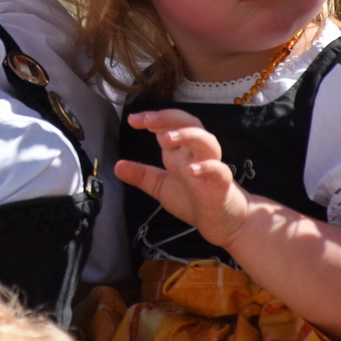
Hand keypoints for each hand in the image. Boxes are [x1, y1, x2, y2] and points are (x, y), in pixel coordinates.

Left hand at [114, 108, 251, 247]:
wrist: (224, 222)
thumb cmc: (195, 199)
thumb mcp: (161, 186)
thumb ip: (141, 175)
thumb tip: (117, 166)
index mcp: (181, 151)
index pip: (168, 125)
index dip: (152, 119)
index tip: (132, 119)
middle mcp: (196, 153)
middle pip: (188, 124)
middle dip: (168, 118)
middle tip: (147, 120)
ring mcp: (211, 166)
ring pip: (205, 141)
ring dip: (187, 135)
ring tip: (166, 139)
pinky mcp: (222, 184)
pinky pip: (218, 171)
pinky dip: (207, 167)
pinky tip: (192, 170)